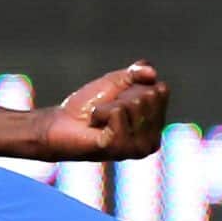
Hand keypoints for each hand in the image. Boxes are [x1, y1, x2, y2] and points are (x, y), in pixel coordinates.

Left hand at [39, 61, 170, 161]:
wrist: (61, 123)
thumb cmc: (88, 105)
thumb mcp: (116, 82)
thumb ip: (136, 73)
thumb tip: (152, 72)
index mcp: (156, 125)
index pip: (160, 90)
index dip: (134, 87)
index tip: (118, 99)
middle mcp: (152, 141)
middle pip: (149, 96)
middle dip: (122, 96)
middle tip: (106, 111)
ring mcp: (138, 148)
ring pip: (134, 104)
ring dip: (109, 106)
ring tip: (100, 120)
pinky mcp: (120, 148)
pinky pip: (117, 112)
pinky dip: (101, 112)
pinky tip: (95, 127)